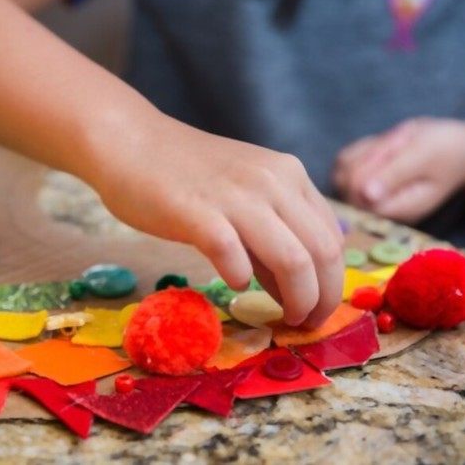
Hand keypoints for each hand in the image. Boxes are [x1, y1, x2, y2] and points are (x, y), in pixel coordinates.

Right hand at [90, 112, 343, 327]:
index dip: (333, 283)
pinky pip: (234, 256)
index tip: (317, 309)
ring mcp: (236, 196)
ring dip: (296, 301)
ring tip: (283, 317)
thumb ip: (271, 234)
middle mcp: (272, 181)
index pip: (332, 238)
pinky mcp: (198, 213)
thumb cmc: (185, 173)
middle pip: (322, 253)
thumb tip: (294, 290)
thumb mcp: (244, 192)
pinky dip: (240, 278)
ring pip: (293, 260)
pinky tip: (232, 280)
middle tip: (306, 323)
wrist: (130, 141)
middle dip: (323, 300)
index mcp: (288, 175)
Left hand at [334, 117, 464, 223]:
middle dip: (369, 155)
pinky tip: (386, 145)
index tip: (398, 147)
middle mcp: (378, 209)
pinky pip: (343, 161)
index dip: (370, 166)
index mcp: (398, 210)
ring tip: (397, 143)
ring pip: (341, 170)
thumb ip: (395, 176)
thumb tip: (366, 195)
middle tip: (401, 140)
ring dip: (365, 149)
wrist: (457, 149)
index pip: (360, 196)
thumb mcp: (425, 157)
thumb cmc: (446, 150)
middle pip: (346, 182)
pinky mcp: (361, 181)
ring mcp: (367, 196)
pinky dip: (362, 147)